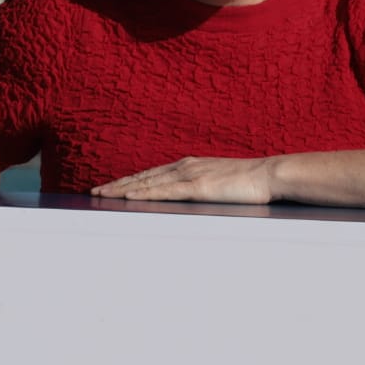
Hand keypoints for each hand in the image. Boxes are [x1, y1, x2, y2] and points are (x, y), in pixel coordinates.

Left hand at [92, 156, 277, 204]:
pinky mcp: (196, 187)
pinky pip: (163, 191)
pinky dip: (142, 193)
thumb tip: (193, 198)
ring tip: (101, 194)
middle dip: (117, 184)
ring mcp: (189, 175)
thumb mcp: (220, 183)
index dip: (130, 180)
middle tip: (94, 192)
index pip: (152, 174)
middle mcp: (184, 166)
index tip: (111, 186)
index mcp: (190, 165)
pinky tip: (127, 196)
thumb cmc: (250, 182)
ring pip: (147, 182)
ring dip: (122, 188)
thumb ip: (203, 188)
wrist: (269, 174)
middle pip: (143, 177)